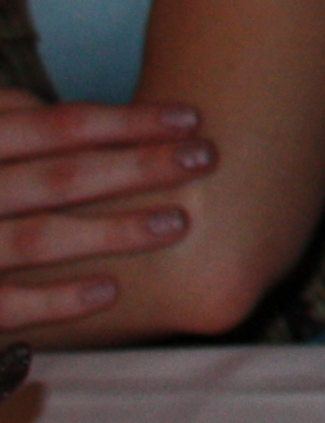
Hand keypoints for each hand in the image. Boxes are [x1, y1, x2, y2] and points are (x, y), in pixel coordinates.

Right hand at [0, 94, 213, 329]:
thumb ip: (10, 120)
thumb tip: (87, 117)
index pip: (56, 128)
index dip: (126, 122)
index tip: (191, 119)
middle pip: (57, 178)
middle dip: (136, 167)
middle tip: (206, 158)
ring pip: (35, 239)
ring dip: (110, 231)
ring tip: (176, 222)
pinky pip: (4, 305)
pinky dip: (54, 300)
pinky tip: (108, 291)